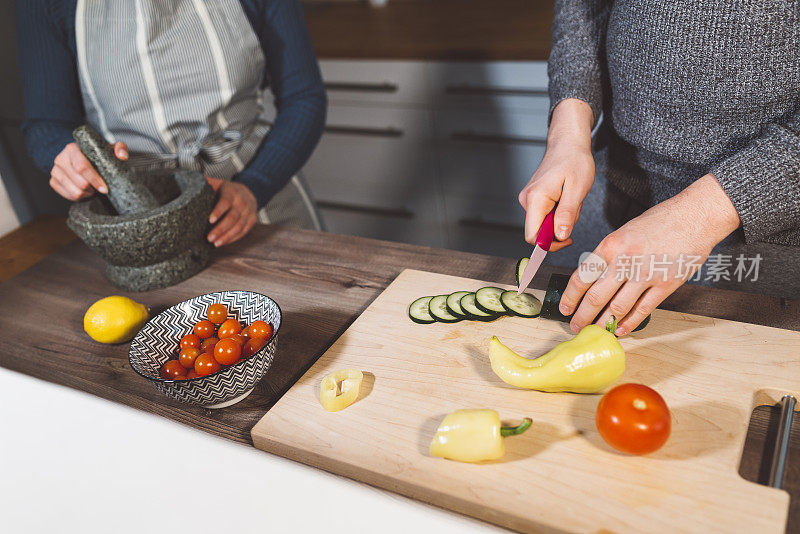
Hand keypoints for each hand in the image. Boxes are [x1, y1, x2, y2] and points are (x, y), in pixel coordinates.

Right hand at [50, 141, 127, 199]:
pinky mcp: (53, 182)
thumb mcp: (109, 149)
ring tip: (92, 189)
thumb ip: (119, 148)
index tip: (105, 189)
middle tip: (100, 188)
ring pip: (74, 191)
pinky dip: (79, 197)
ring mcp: (55, 171)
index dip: (94, 179)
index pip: (82, 167)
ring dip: (87, 193)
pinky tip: (84, 191)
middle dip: (93, 188)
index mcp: (72, 149)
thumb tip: (122, 156)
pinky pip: (68, 196)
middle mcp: (61, 159)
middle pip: (79, 181)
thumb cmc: (96, 155)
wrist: (81, 159)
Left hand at [206, 177, 257, 246]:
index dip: (218, 211)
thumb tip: (186, 182)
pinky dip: (233, 238)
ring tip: (215, 243)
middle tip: (209, 238)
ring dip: (227, 236)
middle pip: (232, 217)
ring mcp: (249, 212)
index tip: (210, 220)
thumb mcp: (217, 183)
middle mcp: (242, 202)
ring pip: (239, 226)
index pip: (225, 202)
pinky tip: (224, 242)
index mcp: (232, 192)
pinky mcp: (252, 220)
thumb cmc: (227, 191)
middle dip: (220, 229)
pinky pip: (244, 231)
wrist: (248, 192)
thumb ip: (205, 183)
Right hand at [519, 99, 594, 250]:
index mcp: (536, 199)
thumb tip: (559, 236)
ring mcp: (529, 199)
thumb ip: (567, 214)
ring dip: (561, 219)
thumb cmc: (574, 161)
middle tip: (575, 210)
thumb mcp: (577, 189)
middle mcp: (527, 200)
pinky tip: (566, 197)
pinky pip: (545, 215)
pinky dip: (558, 212)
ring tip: (572, 199)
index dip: (549, 244)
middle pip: (539, 231)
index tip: (568, 239)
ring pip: (544, 224)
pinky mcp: (533, 199)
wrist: (568, 143)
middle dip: (559, 229)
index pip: (533, 236)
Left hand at [559, 174, 741, 335]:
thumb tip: (593, 278)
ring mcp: (646, 274)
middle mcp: (625, 261)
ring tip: (594, 331)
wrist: (695, 215)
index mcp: (611, 245)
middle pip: (595, 296)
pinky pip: (642, 310)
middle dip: (582, 316)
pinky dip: (629, 323)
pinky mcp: (666, 285)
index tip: (564, 307)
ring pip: (617, 307)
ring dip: (602, 323)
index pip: (581, 276)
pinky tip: (620, 330)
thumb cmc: (660, 221)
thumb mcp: (625, 232)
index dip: (570, 297)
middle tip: (575, 326)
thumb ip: (609, 255)